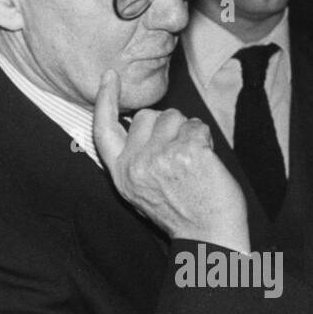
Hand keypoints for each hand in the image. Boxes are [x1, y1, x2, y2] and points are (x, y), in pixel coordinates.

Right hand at [93, 69, 249, 255]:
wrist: (209, 235)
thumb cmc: (181, 213)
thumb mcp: (140, 191)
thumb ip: (133, 159)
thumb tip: (133, 123)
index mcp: (121, 174)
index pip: (104, 130)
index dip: (105, 100)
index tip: (110, 77)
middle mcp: (136, 165)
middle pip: (148, 116)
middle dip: (166, 126)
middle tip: (178, 156)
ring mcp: (162, 157)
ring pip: (174, 117)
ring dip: (187, 131)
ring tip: (192, 161)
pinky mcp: (188, 152)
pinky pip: (197, 126)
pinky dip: (205, 138)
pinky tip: (205, 162)